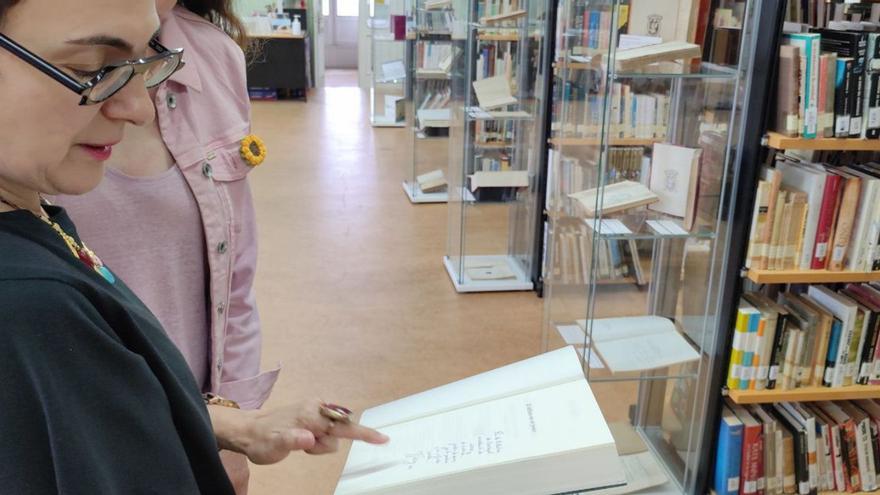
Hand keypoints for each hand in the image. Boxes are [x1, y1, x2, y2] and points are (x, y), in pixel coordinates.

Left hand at [238, 398, 389, 464]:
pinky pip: (327, 432)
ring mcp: (316, 410)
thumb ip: (292, 441)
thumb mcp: (274, 445)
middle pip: (339, 432)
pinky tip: (304, 440)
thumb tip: (309, 438)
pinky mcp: (314, 414)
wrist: (249, 431)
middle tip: (305, 447)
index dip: (363, 433)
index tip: (381, 438)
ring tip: (301, 444)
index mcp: (311, 415)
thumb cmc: (262, 440)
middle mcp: (317, 408)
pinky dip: (318, 440)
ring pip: (332, 435)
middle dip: (325, 445)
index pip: (342, 426)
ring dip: (320, 445)